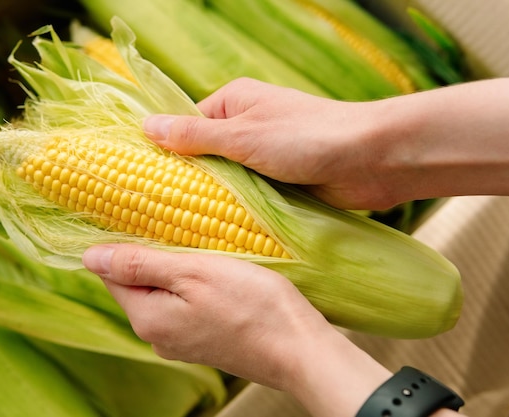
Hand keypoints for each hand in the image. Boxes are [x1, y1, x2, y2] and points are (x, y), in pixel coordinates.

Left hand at [82, 244, 395, 416]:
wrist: (299, 349)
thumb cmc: (252, 304)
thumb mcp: (193, 273)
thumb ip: (140, 265)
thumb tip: (89, 257)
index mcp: (147, 318)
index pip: (112, 274)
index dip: (122, 242)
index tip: (141, 215)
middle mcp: (157, 336)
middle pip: (137, 284)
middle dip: (150, 254)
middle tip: (175, 225)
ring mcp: (181, 342)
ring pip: (162, 294)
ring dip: (173, 269)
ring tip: (197, 245)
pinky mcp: (202, 342)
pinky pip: (182, 306)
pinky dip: (190, 286)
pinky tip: (212, 272)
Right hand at [143, 77, 394, 209]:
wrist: (369, 160)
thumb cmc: (306, 137)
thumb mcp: (242, 135)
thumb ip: (195, 135)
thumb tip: (147, 126)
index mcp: (233, 103)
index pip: (185, 126)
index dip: (164, 152)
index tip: (140, 180)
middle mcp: (245, 127)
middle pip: (203, 157)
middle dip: (186, 181)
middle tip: (155, 212)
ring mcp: (262, 157)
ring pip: (224, 181)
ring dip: (211, 200)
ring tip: (179, 227)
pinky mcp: (278, 183)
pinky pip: (246, 198)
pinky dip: (233, 211)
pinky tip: (214, 231)